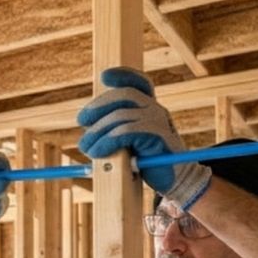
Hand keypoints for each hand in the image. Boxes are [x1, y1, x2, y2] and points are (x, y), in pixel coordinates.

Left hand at [77, 67, 210, 210]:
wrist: (176, 182)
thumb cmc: (150, 163)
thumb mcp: (131, 143)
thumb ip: (116, 130)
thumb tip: (88, 128)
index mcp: (150, 108)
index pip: (139, 82)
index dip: (122, 75)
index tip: (104, 77)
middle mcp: (156, 110)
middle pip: (124, 95)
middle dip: (98, 106)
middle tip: (82, 121)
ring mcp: (159, 122)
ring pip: (120, 116)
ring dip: (98, 131)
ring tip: (86, 147)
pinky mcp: (158, 137)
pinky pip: (127, 132)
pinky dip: (107, 141)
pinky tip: (98, 151)